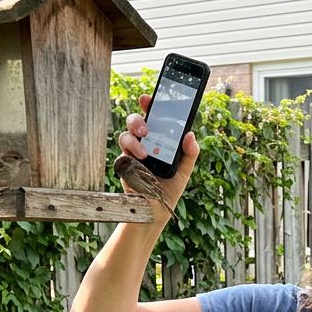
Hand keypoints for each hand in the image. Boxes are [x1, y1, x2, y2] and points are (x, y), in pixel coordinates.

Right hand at [117, 94, 199, 211]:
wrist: (155, 212)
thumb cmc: (169, 190)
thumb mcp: (184, 172)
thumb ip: (190, 154)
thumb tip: (190, 135)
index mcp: (159, 140)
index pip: (153, 117)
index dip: (149, 105)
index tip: (148, 98)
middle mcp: (143, 144)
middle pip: (135, 122)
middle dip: (137, 120)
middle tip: (146, 128)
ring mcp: (131, 154)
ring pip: (125, 136)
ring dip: (133, 142)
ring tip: (144, 154)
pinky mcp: (124, 167)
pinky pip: (121, 156)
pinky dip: (128, 158)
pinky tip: (137, 165)